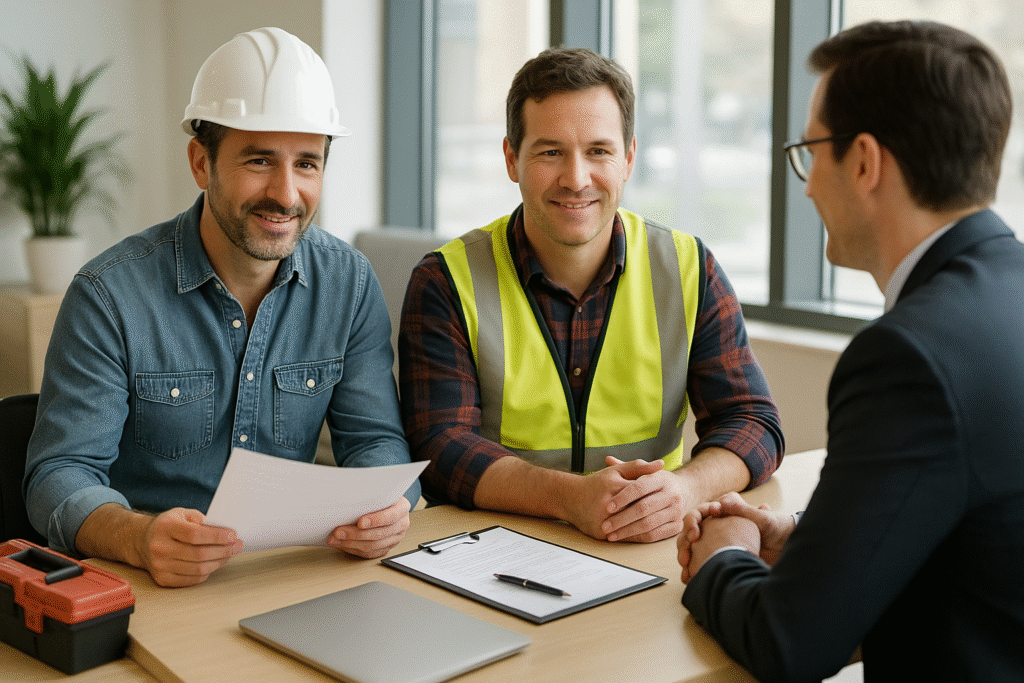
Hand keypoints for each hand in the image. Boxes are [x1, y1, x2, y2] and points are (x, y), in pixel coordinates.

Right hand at [138, 508, 242, 586]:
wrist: (142, 541)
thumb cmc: (168, 526)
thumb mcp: (182, 514)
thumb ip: (202, 520)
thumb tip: (225, 530)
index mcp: (165, 528)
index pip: (195, 535)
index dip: (217, 536)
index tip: (233, 535)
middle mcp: (160, 548)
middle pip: (199, 554)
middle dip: (224, 550)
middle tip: (237, 545)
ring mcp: (160, 566)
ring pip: (198, 569)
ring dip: (219, 562)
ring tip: (229, 554)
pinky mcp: (163, 579)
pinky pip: (192, 579)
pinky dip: (207, 572)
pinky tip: (214, 563)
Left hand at [328, 496, 410, 558]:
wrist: (385, 504)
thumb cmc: (380, 496)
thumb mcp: (378, 491)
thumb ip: (369, 496)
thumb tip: (348, 499)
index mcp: (402, 508)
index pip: (391, 516)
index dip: (375, 520)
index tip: (360, 522)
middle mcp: (401, 525)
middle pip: (379, 534)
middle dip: (356, 534)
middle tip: (339, 531)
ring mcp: (395, 538)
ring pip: (373, 546)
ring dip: (351, 543)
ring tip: (336, 539)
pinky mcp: (386, 548)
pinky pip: (369, 554)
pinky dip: (354, 549)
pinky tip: (342, 544)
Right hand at [560, 457, 665, 540]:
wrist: (570, 498)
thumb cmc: (597, 483)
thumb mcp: (617, 471)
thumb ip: (639, 467)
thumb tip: (662, 464)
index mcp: (612, 486)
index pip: (640, 491)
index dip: (654, 494)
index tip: (666, 496)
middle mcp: (606, 504)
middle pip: (637, 510)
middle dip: (654, 511)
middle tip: (670, 511)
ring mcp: (602, 521)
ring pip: (632, 526)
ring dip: (649, 525)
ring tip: (663, 523)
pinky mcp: (600, 534)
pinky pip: (623, 537)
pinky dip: (638, 536)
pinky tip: (649, 533)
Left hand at [601, 456, 691, 542]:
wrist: (684, 490)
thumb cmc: (656, 481)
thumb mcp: (645, 471)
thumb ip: (626, 467)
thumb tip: (607, 459)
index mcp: (662, 478)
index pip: (639, 488)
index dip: (622, 498)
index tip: (607, 507)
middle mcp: (672, 494)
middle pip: (643, 508)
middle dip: (621, 519)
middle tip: (605, 526)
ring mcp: (676, 511)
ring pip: (649, 524)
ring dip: (627, 531)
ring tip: (611, 535)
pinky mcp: (678, 525)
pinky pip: (656, 535)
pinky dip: (638, 538)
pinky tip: (625, 538)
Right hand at [677, 492, 795, 581]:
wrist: (785, 546)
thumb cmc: (775, 527)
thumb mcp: (762, 518)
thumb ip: (743, 510)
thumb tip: (722, 503)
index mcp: (724, 511)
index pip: (700, 513)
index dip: (693, 521)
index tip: (696, 533)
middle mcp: (716, 523)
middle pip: (691, 529)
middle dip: (685, 540)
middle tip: (687, 551)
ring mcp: (715, 539)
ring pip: (691, 545)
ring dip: (684, 554)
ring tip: (686, 565)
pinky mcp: (717, 554)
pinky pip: (699, 559)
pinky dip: (692, 567)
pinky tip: (689, 576)